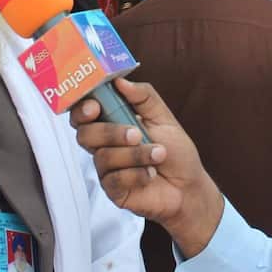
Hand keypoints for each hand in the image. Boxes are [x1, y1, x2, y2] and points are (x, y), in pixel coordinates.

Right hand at [70, 78, 224, 257]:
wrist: (189, 187)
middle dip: (109, 132)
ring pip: (103, 157)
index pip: (83, 112)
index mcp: (112, 122)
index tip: (94, 107)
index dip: (82, 108)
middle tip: (136, 134)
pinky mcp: (112, 190)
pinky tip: (151, 174)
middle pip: (85, 134)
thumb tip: (120, 81)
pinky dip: (137, 174)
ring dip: (135, 154)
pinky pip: (113, 180)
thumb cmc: (176, 151)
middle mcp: (104, 144)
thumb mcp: (163, 117)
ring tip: (159, 154)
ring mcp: (106, 168)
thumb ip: (143, 96)